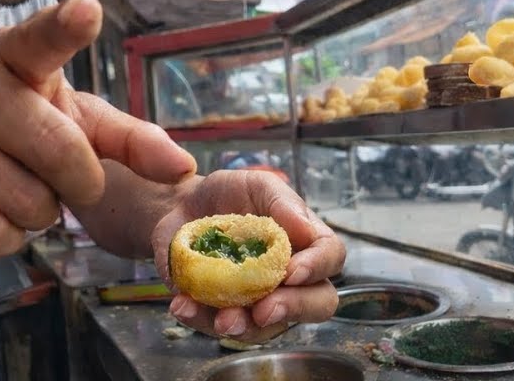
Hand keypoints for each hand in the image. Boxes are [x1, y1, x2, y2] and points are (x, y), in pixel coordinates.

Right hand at [0, 0, 196, 256]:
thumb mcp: (70, 125)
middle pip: (59, 152)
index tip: (88, 10)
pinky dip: (0, 241)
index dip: (66, 27)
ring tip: (4, 191)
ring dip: (32, 217)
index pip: (42, 38)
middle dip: (74, 186)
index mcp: (9, 52)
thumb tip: (182, 167)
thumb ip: (128, 140)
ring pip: (25, 203)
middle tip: (52, 181)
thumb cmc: (8, 138)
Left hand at [153, 171, 345, 343]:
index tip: (291, 272)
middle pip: (318, 303)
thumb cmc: (228, 194)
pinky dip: (201, 319)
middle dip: (292, 309)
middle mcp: (291, 278)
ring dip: (244, 327)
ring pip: (268, 329)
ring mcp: (260, 300)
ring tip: (221, 319)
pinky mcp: (225, 312)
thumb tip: (305, 228)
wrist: (182, 208)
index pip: (331, 257)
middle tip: (264, 309)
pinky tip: (183, 305)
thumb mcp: (255, 184)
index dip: (317, 268)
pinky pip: (220, 328)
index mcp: (305, 241)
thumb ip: (281, 201)